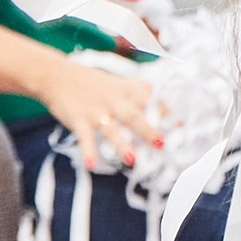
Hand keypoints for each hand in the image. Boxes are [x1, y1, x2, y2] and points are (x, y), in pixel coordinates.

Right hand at [36, 57, 162, 170]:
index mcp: (126, 90)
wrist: (58, 76)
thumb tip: (164, 112)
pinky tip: (91, 165)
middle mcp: (114, 100)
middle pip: (134, 116)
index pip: (150, 100)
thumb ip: (138, 97)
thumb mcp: (118, 85)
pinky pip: (84, 138)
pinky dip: (88, 151)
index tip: (182, 125)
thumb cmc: (93, 84)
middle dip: (148, 130)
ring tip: (132, 160)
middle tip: (162, 145)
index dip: (166, 112)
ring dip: (122, 144)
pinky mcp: (78, 120)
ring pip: (111, 129)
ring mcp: (96, 111)